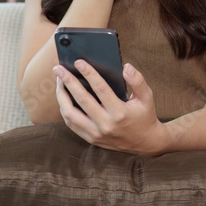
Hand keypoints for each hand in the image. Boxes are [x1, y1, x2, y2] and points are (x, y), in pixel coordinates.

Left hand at [54, 60, 168, 154]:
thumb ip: (137, 81)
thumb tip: (126, 67)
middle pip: (81, 100)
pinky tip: (64, 98)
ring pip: (70, 114)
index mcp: (120, 112)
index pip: (100, 89)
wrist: (145, 143)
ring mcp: (96, 133)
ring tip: (59, 82)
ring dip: (62, 97)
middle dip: (68, 82)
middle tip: (59, 68)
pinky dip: (65, 110)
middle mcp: (106, 124)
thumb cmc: (144, 116)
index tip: (79, 62)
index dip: (88, 73)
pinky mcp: (91, 139)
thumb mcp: (147, 97)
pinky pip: (72, 124)